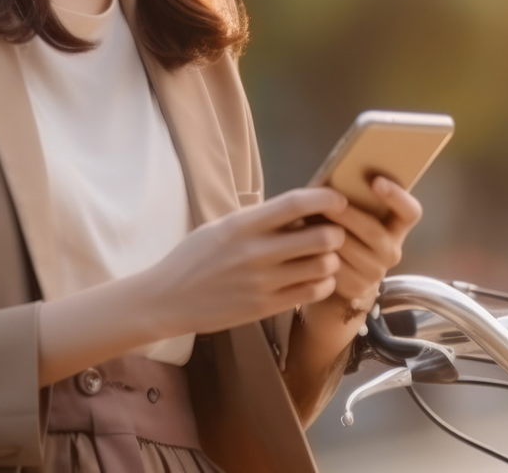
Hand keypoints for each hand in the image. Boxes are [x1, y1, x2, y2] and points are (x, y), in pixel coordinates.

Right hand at [147, 188, 348, 336]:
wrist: (167, 299)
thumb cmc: (196, 256)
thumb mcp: (224, 226)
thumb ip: (261, 218)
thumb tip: (302, 206)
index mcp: (244, 224)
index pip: (296, 203)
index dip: (326, 198)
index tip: (340, 199)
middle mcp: (257, 252)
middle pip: (321, 237)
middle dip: (336, 232)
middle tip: (334, 232)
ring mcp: (263, 282)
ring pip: (323, 266)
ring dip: (332, 259)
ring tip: (325, 257)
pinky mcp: (266, 308)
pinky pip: (312, 293)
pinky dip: (324, 283)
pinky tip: (318, 278)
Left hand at [320, 176, 423, 314]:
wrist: (345, 272)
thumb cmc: (349, 229)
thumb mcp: (360, 212)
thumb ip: (355, 196)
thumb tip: (332, 174)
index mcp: (398, 226)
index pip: (411, 211)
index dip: (396, 196)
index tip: (376, 181)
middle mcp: (392, 250)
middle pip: (373, 230)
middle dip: (347, 215)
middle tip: (327, 202)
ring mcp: (375, 272)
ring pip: (350, 250)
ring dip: (328, 234)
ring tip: (309, 219)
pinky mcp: (355, 288)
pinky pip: (335, 268)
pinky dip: (319, 254)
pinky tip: (307, 243)